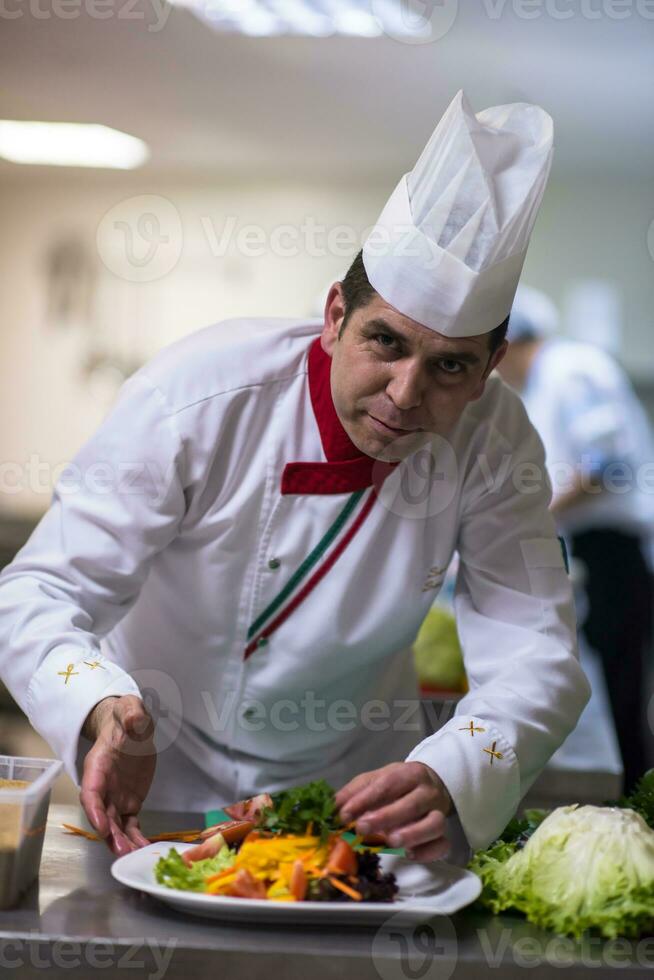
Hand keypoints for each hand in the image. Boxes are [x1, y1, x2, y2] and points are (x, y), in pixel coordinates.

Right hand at [79, 694, 155, 855]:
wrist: (132, 727)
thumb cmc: (127, 717)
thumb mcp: (130, 709)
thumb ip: (131, 714)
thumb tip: (133, 721)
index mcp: (98, 766)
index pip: (91, 792)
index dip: (95, 810)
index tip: (101, 826)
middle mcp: (104, 786)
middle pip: (102, 815)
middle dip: (109, 835)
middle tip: (122, 852)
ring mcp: (116, 797)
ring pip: (115, 826)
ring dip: (122, 842)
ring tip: (134, 857)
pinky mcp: (130, 803)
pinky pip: (131, 824)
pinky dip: (136, 838)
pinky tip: (145, 850)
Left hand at [335, 762, 452, 861]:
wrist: (429, 786)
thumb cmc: (396, 785)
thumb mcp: (375, 780)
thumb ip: (354, 792)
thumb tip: (332, 807)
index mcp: (409, 774)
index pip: (388, 783)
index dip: (365, 799)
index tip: (344, 814)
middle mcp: (427, 792)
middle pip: (412, 804)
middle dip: (385, 818)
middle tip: (361, 829)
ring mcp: (439, 813)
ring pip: (434, 824)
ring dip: (412, 834)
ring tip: (390, 842)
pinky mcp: (444, 834)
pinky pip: (443, 845)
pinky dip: (429, 852)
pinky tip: (410, 855)